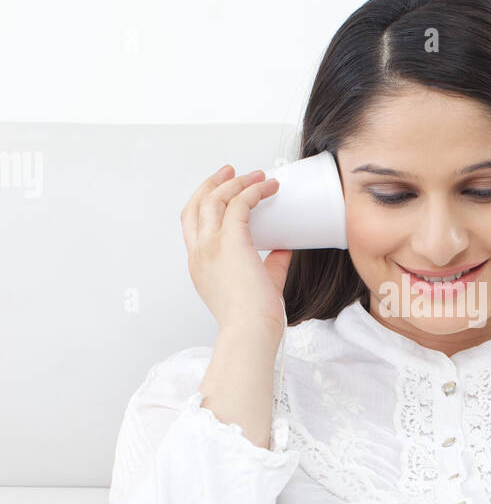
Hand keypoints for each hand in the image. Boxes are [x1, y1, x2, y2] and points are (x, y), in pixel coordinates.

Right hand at [180, 164, 291, 337]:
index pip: (193, 225)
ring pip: (214, 199)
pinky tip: (268, 186)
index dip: (205, 204)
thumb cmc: (253, 318)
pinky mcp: (230, 241)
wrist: (251, 331)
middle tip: (230, 171)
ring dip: (235, 182)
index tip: (223, 192)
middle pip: (196, 205)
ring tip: (255, 175)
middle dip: (212, 183)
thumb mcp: (261, 285)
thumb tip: (284, 247)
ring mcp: (210, 246)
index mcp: (200, 265)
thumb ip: (271, 264)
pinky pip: (239, 204)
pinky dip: (253, 190)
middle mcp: (199, 252)